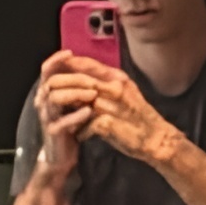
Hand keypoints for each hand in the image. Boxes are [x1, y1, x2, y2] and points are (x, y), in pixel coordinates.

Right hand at [34, 50, 96, 174]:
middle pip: (52, 82)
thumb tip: (86, 66)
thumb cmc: (69, 128)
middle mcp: (44, 103)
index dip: (55, 60)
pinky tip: (88, 112)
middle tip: (92, 80)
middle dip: (73, 78)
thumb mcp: (72, 105)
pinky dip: (76, 116)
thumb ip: (75, 88)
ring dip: (74, 93)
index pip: (46, 71)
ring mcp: (46, 118)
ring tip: (92, 94)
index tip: (70, 52)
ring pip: (54, 98)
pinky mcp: (53, 133)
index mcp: (48, 93)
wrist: (61, 157)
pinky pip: (62, 122)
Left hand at [53, 58, 181, 164]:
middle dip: (64, 85)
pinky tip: (78, 136)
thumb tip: (88, 78)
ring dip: (69, 109)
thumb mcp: (127, 92)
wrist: (156, 139)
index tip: (57, 68)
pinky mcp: (107, 124)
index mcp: (118, 78)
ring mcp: (111, 106)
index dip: (72, 65)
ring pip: (80, 102)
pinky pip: (86, 125)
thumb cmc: (140, 118)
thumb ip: (108, 84)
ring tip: (60, 116)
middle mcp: (115, 88)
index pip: (90, 65)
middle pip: (81, 81)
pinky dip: (81, 130)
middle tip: (49, 92)